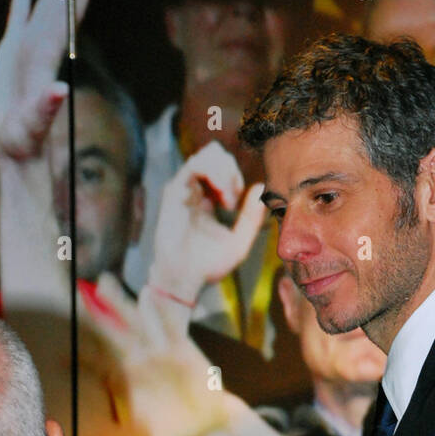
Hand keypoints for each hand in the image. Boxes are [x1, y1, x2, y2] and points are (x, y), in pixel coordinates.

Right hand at [0, 0, 100, 160]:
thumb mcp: (33, 129)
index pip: (69, 13)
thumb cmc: (24, 146)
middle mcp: (44, 48)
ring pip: (46, 1)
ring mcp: (29, 47)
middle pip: (64, 1)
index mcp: (49, 57)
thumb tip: (57, 91)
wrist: (17, 155)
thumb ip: (45, 110)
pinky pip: (20, 11)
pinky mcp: (13, 53)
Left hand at [89, 272, 231, 435]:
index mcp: (124, 378)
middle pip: (111, 332)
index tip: (57, 345)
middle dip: (94, 314)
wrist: (207, 423)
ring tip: (105, 281)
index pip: (96, 361)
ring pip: (136, 321)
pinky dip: (159, 312)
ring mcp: (159, 351)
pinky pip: (168, 327)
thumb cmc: (171, 430)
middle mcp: (138, 359)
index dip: (78, 352)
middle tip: (73, 293)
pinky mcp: (182, 349)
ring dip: (121, 302)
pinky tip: (147, 295)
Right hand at [150, 143, 265, 304]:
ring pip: (206, 155)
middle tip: (234, 198)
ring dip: (224, 171)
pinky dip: (213, 174)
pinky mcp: (174, 193)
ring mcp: (183, 190)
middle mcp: (195, 191)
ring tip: (228, 196)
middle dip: (231, 171)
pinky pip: (193, 166)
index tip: (237, 204)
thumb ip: (251, 217)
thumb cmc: (209, 265)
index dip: (235, 177)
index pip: (223, 168)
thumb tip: (261, 188)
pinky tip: (222, 196)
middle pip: (215, 155)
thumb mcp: (239, 241)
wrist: (186, 280)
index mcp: (209, 199)